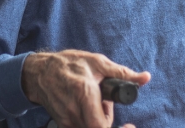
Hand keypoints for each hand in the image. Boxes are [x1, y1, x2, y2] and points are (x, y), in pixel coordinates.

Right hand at [22, 50, 148, 127]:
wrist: (40, 72)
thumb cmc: (69, 64)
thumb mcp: (97, 62)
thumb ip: (122, 73)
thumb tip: (145, 77)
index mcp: (84, 93)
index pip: (101, 125)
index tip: (129, 125)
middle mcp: (74, 110)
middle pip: (99, 127)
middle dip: (108, 119)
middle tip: (106, 103)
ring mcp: (67, 120)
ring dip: (98, 119)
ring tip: (94, 101)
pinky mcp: (63, 124)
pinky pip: (81, 127)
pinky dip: (88, 120)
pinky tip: (85, 106)